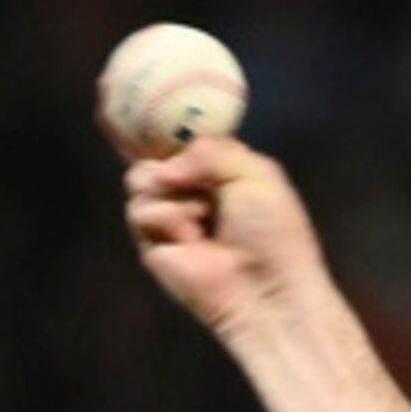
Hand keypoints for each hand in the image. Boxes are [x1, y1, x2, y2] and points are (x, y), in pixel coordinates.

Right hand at [123, 138, 330, 340]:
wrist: (266, 288)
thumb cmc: (273, 232)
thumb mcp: (255, 172)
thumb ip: (209, 151)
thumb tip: (164, 169)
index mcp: (218, 171)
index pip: (178, 141)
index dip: (164, 132)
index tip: (154, 123)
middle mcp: (190, 192)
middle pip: (150, 156)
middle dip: (164, 161)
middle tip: (188, 180)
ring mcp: (169, 218)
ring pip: (138, 179)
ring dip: (170, 191)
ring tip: (203, 215)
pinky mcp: (153, 245)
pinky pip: (139, 211)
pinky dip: (166, 217)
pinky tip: (193, 237)